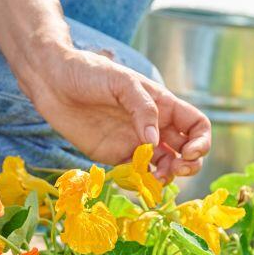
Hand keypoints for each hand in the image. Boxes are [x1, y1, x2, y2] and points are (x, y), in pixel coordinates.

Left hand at [21, 46, 210, 180]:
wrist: (52, 81)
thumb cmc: (88, 72)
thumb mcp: (121, 81)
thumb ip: (142, 108)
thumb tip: (154, 141)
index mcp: (162, 105)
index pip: (196, 126)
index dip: (201, 141)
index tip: (187, 151)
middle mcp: (153, 126)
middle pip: (186, 152)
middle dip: (189, 164)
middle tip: (175, 169)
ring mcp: (135, 143)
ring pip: (164, 167)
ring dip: (167, 177)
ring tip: (155, 178)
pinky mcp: (115, 157)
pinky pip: (137, 175)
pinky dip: (142, 182)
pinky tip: (133, 180)